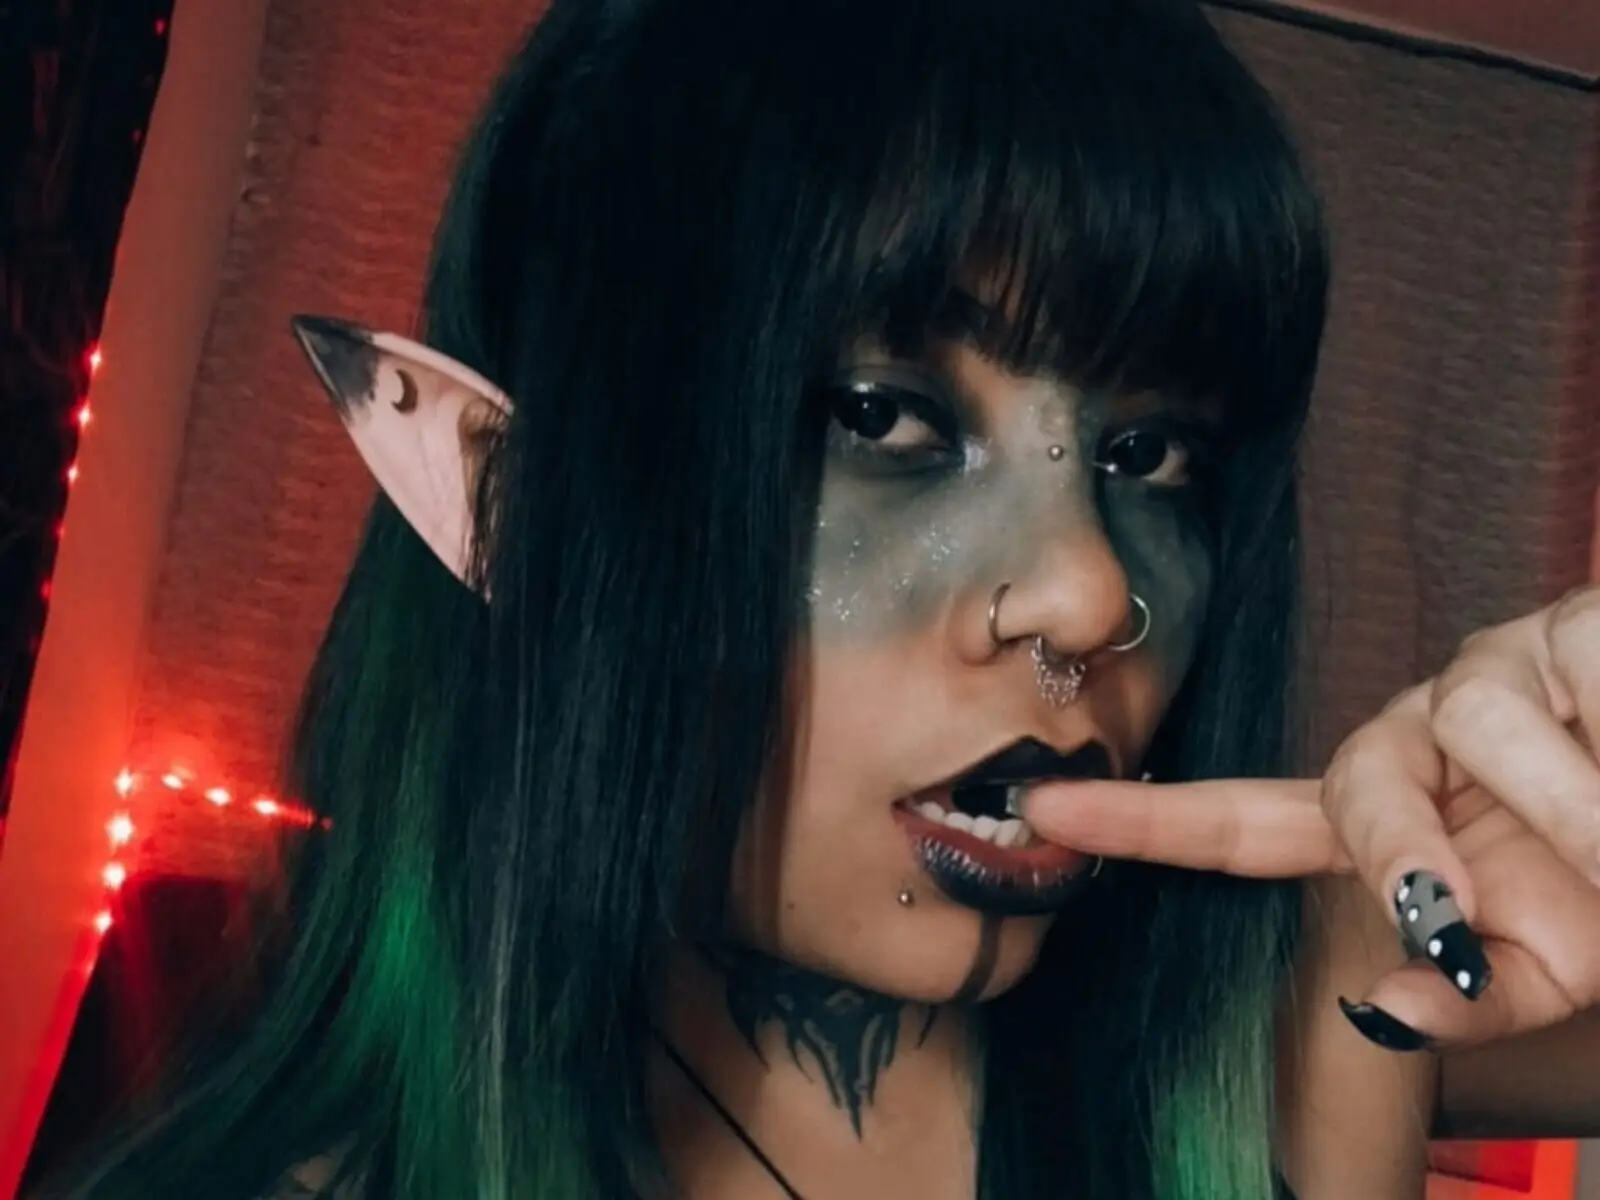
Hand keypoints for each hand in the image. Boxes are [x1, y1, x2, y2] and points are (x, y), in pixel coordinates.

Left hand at [1024, 574, 1599, 1052]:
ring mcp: (1477, 679)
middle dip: (1403, 851)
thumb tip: (1384, 1013)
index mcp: (1396, 823)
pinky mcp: (1549, 629)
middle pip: (1348, 777)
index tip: (1038, 814)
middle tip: (1466, 917)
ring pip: (1464, 725)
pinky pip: (1552, 692)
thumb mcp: (1560, 962)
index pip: (1248, 825)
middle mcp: (1413, 742)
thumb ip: (1475, 996)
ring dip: (1567, 816)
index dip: (1145, 822)